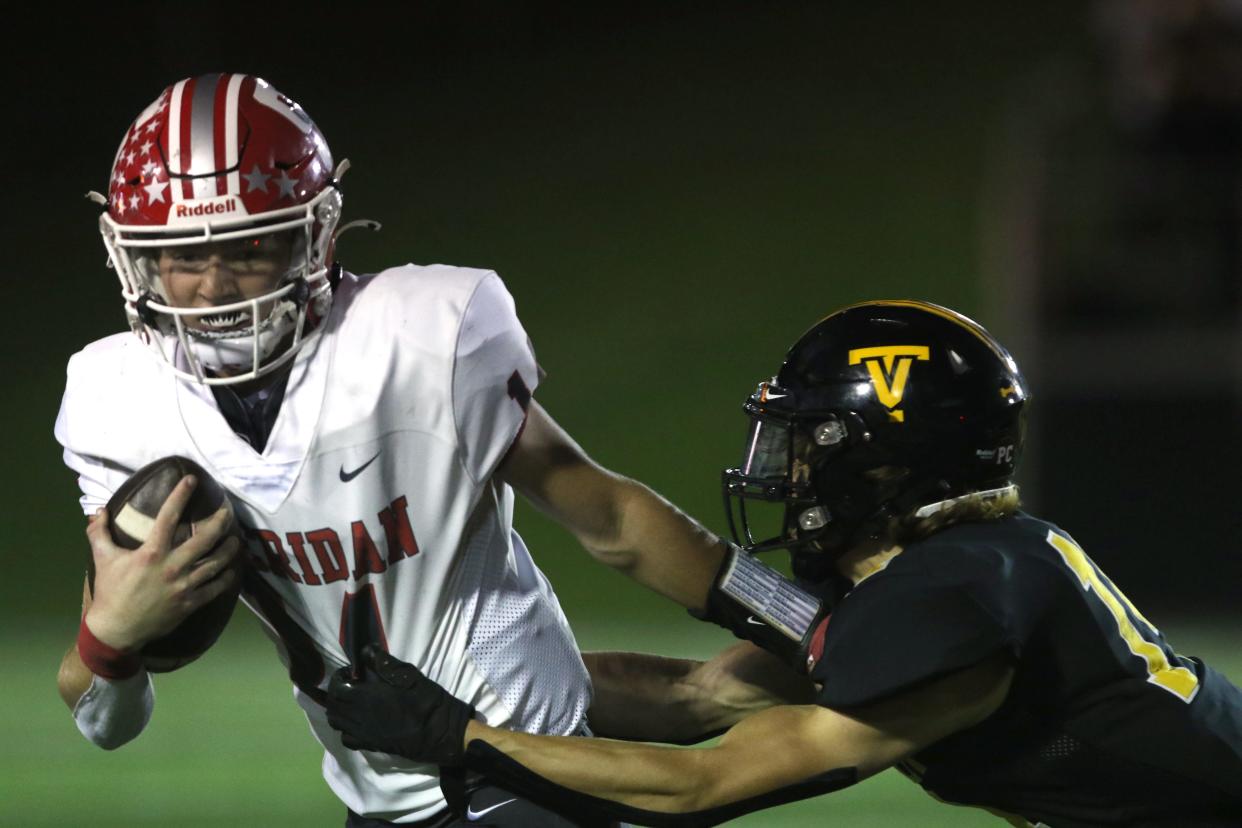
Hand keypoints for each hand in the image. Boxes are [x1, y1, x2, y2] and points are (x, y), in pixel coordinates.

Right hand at [84, 475, 240, 651]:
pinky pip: (216, 588)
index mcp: (151, 553)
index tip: (191, 480)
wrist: (117, 629)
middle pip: (205, 539)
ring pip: (216, 563)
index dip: (180, 496)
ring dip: (229, 549)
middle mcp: (172, 566)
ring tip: (235, 539)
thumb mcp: (102, 559)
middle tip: (228, 512)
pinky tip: (233, 569)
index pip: (168, 517)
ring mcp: (184, 586)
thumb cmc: (111, 591)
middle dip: (219, 522)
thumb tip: (99, 511)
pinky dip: (227, 577)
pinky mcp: (191, 603)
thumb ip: (99, 533)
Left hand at [326, 644, 474, 765]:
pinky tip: (358, 721)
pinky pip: (346, 738)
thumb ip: (383, 662)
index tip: (352, 672)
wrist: (438, 733)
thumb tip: (365, 650)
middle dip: (335, 691)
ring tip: (352, 701)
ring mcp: (362, 733)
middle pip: (332, 704)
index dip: (339, 676)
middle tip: (351, 684)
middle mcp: (358, 716)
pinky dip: (345, 729)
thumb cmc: (425, 701)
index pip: (336, 686)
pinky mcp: (369, 744)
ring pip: (335, 722)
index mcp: (366, 697)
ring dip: (338, 709)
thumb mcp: (408, 674)